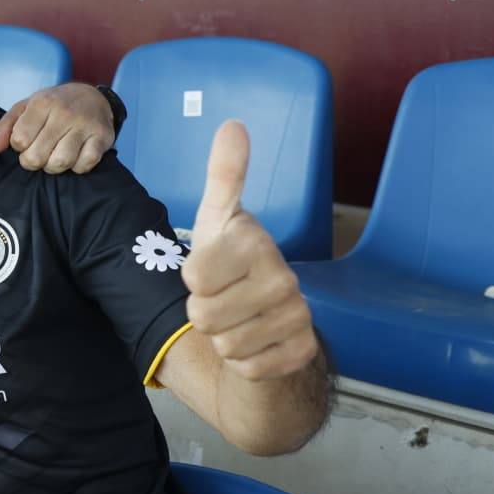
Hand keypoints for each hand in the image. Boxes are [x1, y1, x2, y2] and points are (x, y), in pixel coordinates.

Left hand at [0, 82, 114, 173]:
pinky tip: (74, 157)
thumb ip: (5, 127)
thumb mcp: (26, 108)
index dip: (20, 147)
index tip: (27, 141)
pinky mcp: (102, 137)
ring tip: (55, 156)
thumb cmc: (54, 105)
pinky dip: (77, 167)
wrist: (93, 96)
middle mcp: (64, 113)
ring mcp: (85, 125)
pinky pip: (84, 165)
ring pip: (60, 163)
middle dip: (34, 161)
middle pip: (37, 156)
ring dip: (54, 166)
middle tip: (39, 153)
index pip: (19, 141)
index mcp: (42, 104)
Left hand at [181, 121, 317, 380]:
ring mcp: (298, 317)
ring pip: (224, 344)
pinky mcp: (302, 352)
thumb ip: (224, 175)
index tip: (210, 269)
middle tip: (224, 298)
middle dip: (204, 311)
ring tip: (239, 318)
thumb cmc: (232, 265)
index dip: (192, 279)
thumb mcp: (218, 220)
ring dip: (223, 337)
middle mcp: (284, 278)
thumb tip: (233, 124)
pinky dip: (244, 362)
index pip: (193, 277)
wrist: (268, 319)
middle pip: (203, 315)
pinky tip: (257, 341)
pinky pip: (247, 368)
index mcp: (257, 243)